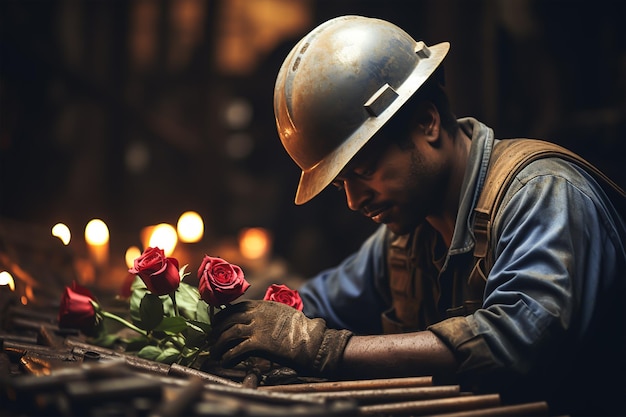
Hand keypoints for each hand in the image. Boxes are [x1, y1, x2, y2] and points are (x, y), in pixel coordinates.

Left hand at [211, 300, 351, 375]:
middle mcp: (257, 314)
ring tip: (214, 351)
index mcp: (263, 305)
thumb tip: (260, 317)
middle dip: (217, 329)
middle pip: (229, 319)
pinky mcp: (259, 343)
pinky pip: (237, 349)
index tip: (216, 321)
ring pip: (229, 333)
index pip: (236, 307)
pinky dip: (228, 355)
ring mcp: (257, 328)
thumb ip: (269, 313)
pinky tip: (225, 360)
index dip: (223, 314)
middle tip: (211, 337)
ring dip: (219, 343)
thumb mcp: (283, 312)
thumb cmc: (301, 328)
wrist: (311, 339)